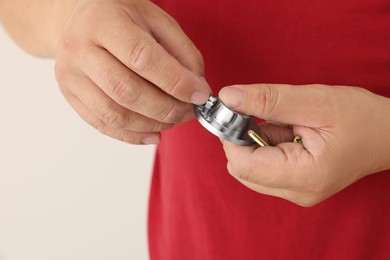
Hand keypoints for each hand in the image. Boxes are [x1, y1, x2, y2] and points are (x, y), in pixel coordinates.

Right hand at [54, 0, 210, 143]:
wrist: (82, 18)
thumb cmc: (122, 17)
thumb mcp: (157, 19)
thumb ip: (182, 51)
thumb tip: (197, 88)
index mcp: (104, 21)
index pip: (142, 58)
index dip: (175, 82)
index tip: (199, 95)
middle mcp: (80, 48)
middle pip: (127, 91)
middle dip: (166, 109)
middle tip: (189, 111)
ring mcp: (70, 75)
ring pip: (114, 113)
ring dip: (152, 124)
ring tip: (174, 120)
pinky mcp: (70, 95)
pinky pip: (102, 124)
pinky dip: (132, 136)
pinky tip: (154, 134)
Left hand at [219, 84, 389, 205]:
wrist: (388, 134)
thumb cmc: (361, 117)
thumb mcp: (315, 101)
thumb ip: (268, 100)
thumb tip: (228, 97)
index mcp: (304, 177)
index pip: (242, 164)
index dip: (231, 136)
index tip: (238, 110)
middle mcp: (297, 192)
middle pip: (242, 168)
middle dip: (244, 138)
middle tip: (267, 114)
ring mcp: (296, 191)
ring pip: (250, 167)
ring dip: (257, 141)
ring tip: (287, 125)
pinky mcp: (295, 185)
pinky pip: (264, 166)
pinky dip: (267, 145)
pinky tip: (289, 133)